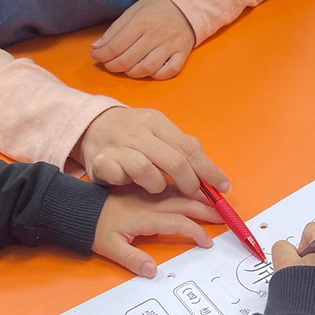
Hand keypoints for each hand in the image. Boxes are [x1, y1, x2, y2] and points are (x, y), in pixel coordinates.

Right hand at [75, 107, 230, 195]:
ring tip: (154, 186)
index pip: (189, 148)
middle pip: (174, 162)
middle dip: (189, 183)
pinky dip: (126, 182)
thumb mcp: (158, 130)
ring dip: (156, 185)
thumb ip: (181, 146)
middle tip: (191, 192)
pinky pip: (119, 177)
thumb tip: (208, 166)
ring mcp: (118, 146)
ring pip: (147, 172)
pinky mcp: (100, 161)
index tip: (223, 187)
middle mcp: (138, 132)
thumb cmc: (132, 132)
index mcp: (156, 122)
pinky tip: (126, 181)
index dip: (209, 170)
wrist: (91, 125)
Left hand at [90, 0, 195, 79]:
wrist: (185, 5)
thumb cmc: (154, 9)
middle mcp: (156, 35)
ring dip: (132, 73)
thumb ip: (114, 30)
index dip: (101, 55)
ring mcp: (171, 45)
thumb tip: (96, 48)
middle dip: (113, 66)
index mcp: (141, 22)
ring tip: (126, 68)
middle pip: (128, 60)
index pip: (115, 46)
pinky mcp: (182, 53)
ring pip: (147, 68)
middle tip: (109, 64)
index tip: (95, 55)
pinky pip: (170, 71)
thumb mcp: (132, 12)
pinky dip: (157, 75)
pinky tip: (149, 71)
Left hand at [92, 189, 221, 276]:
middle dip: (206, 209)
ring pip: (179, 191)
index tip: (207, 241)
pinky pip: (170, 184)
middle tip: (224, 215)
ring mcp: (147, 193)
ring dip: (199, 195)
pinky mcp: (143, 187)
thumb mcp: (109, 248)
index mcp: (145, 216)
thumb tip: (153, 271)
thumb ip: (132, 259)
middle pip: (184, 203)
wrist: (79, 207)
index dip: (196, 231)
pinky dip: (185, 185)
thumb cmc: (94, 228)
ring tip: (216, 200)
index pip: (178, 223)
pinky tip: (193, 187)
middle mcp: (149, 202)